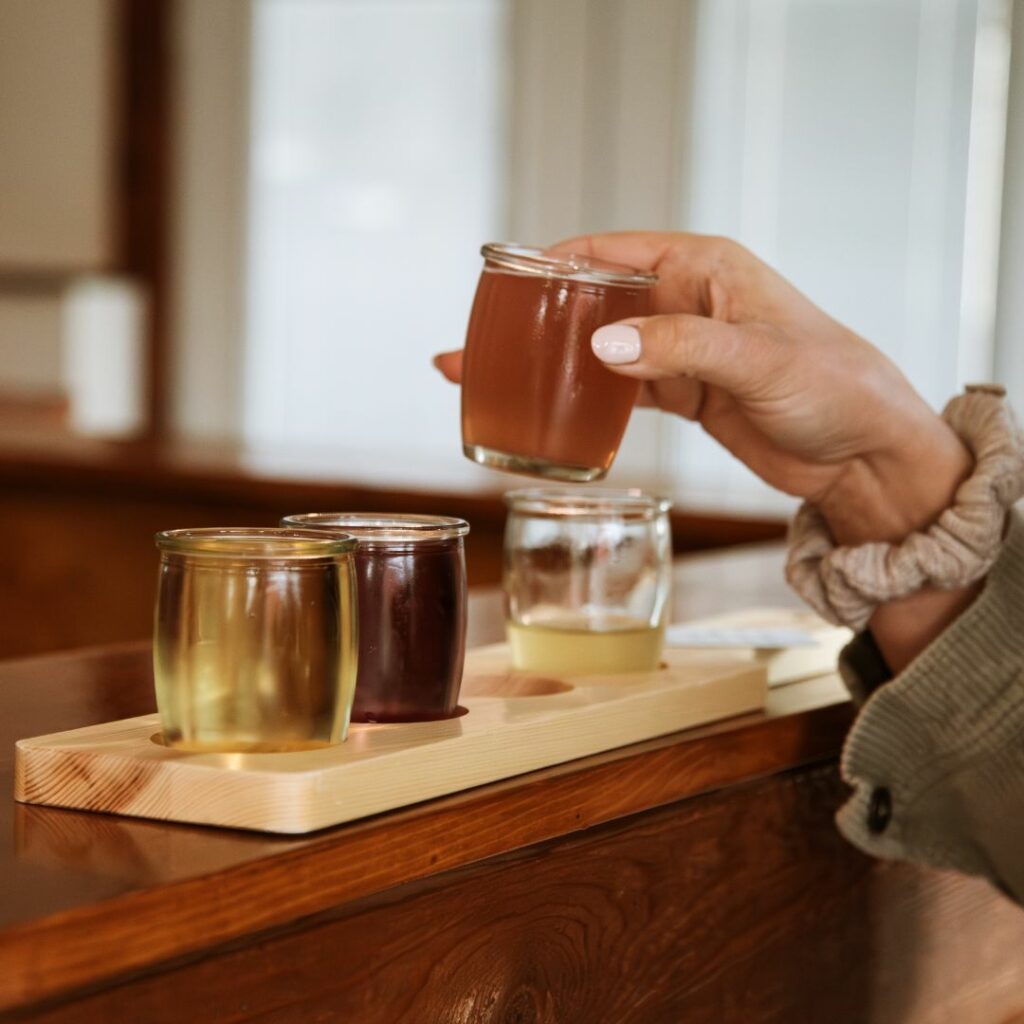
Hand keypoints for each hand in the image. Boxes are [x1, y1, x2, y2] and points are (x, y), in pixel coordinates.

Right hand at [436, 232, 970, 547]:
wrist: (865, 452)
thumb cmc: (834, 385)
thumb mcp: (758, 360)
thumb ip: (679, 347)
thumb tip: (601, 344)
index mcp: (704, 268)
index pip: (610, 252)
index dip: (551, 264)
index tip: (500, 285)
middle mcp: (685, 301)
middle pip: (591, 301)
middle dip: (533, 321)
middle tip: (476, 345)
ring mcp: (680, 349)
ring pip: (598, 348)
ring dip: (548, 364)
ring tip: (489, 381)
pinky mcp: (683, 393)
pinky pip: (620, 389)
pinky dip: (584, 398)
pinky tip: (547, 409)